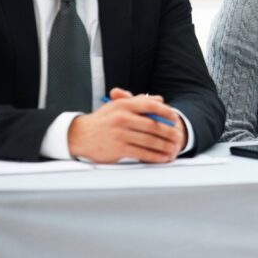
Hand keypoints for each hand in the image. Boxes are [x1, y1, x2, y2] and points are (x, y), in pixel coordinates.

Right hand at [68, 87, 184, 162]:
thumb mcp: (117, 106)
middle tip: (179, 135)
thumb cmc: (102, 120)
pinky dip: (155, 156)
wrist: (78, 135)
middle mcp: (122, 118)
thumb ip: (139, 101)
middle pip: (153, 125)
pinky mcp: (119, 149)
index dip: (166, 111)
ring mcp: (120, 134)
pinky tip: (162, 157)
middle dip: (169, 132)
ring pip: (150, 140)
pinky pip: (142, 153)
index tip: (174, 117)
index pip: (150, 105)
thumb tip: (160, 100)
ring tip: (174, 148)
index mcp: (124, 105)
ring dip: (165, 146)